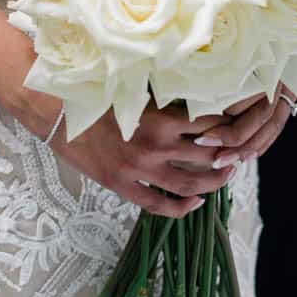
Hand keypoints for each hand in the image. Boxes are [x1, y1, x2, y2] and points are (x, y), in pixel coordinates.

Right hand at [43, 87, 296, 218]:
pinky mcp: (122, 185)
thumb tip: (199, 96)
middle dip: (229, 156)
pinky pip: (159, 205)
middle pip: (208, 157)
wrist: (54, 110)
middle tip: (240, 153)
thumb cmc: (95, 92)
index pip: (210, 125)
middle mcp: (155, 146)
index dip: (231, 125)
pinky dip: (182, 208)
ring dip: (213, 183)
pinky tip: (194, 203)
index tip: (241, 123)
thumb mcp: (136, 89)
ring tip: (226, 176)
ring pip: (190, 184)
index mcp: (161, 118)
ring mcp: (139, 170)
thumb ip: (166, 98)